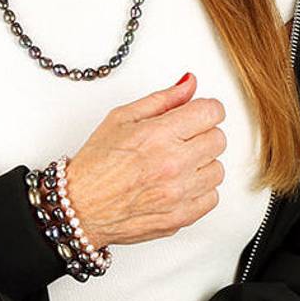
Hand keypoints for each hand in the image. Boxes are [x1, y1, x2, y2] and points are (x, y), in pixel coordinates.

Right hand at [65, 72, 226, 250]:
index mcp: (158, 135)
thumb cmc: (96, 165)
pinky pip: (212, 197)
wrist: (81, 207)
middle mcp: (173, 164)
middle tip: (180, 140)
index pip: (212, 112)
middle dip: (202, 134)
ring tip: (176, 164)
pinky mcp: (182, 217)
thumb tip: (189, 84)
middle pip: (218, 139)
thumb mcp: (122, 117)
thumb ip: (162, 99)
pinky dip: (199, 190)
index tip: (197, 114)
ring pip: (218, 169)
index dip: (205, 110)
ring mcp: (179, 193)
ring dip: (201, 164)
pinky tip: (178, 184)